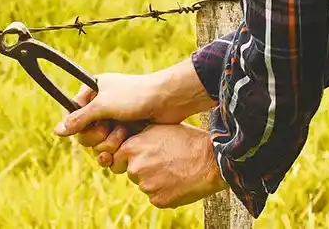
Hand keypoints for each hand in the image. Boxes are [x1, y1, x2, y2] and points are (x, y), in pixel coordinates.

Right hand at [53, 59, 217, 150]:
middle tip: (111, 129)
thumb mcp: (102, 106)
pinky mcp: (128, 131)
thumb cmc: (135, 96)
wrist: (168, 100)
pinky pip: (114, 147)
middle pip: (85, 132)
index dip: (81, 124)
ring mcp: (115, 118)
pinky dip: (120, 147)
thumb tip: (57, 131)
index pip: (73, 115)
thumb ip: (78, 119)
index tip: (95, 123)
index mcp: (93, 90)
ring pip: (100, 143)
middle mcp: (102, 104)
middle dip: (98, 135)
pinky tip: (127, 144)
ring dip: (112, 141)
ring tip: (126, 131)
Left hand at [99, 123, 227, 208]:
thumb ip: (138, 136)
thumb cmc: (186, 139)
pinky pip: (156, 197)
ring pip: (145, 185)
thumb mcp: (157, 128)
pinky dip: (165, 192)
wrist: (210, 159)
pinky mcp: (158, 200)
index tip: (141, 157)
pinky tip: (179, 181)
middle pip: (131, 172)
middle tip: (163, 162)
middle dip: (143, 169)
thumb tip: (125, 140)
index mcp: (131, 148)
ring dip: (155, 181)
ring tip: (174, 169)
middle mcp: (135, 168)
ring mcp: (146, 186)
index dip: (129, 158)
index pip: (117, 158)